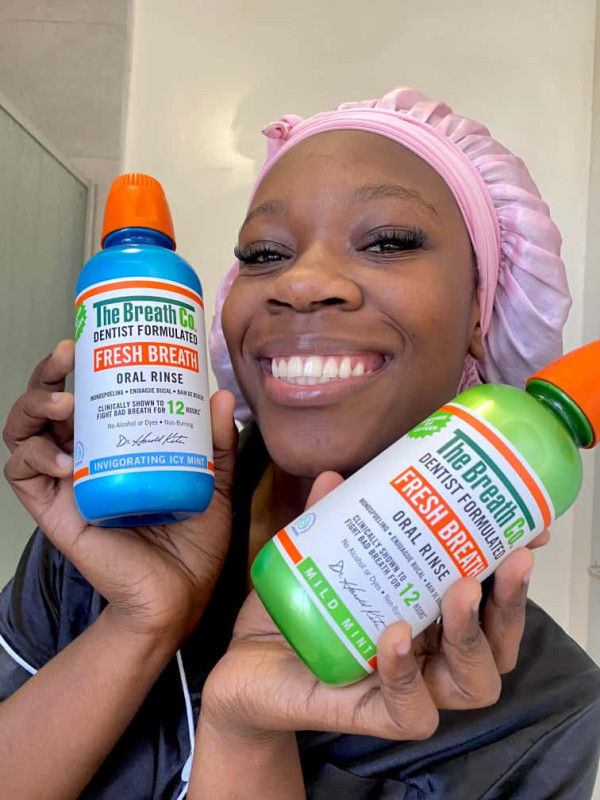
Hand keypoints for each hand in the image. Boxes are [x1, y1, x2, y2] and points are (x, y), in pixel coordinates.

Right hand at [3, 340, 237, 645]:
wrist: (180, 593)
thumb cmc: (193, 540)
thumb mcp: (213, 481)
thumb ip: (216, 443)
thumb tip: (221, 397)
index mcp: (116, 442)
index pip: (87, 393)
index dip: (80, 363)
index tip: (92, 337)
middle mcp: (84, 455)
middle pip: (48, 401)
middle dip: (49, 372)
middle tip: (69, 354)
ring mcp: (65, 482)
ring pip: (25, 429)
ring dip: (34, 405)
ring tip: (65, 403)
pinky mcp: (54, 510)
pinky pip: (22, 474)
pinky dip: (34, 457)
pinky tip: (65, 459)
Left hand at [202, 472, 535, 741]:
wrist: (245, 663)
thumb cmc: (298, 610)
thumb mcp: (316, 556)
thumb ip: (328, 516)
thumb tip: (337, 475)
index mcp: (429, 613)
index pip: (489, 598)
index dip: (514, 569)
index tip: (529, 530)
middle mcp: (430, 653)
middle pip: (497, 642)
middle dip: (511, 601)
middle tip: (509, 559)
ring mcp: (409, 689)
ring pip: (474, 682)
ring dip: (472, 635)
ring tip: (457, 592)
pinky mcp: (377, 716)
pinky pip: (412, 710)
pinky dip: (406, 672)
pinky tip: (395, 635)